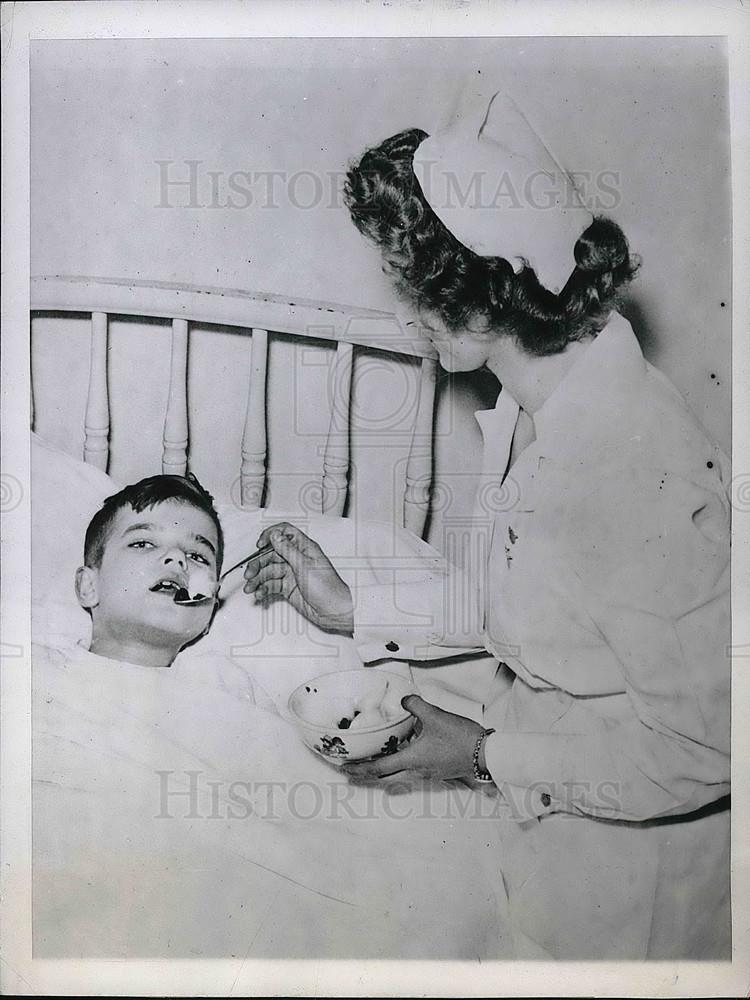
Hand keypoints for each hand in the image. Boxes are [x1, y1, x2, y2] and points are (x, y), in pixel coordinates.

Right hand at [243, 522, 353, 633]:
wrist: (333, 610)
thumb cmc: (327, 587)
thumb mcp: (304, 565)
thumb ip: (287, 549)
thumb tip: (274, 534)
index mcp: (304, 548)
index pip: (284, 533)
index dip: (270, 536)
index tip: (259, 545)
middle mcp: (297, 559)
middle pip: (271, 554)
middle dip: (258, 563)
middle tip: (249, 574)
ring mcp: (292, 573)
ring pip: (269, 571)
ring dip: (258, 579)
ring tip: (250, 588)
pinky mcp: (289, 588)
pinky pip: (272, 585)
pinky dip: (264, 589)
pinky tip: (260, 594)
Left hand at [343, 695, 485, 784]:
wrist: (486, 753)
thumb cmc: (461, 738)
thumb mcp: (435, 715)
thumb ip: (415, 705)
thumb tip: (405, 700)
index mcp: (412, 759)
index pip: (378, 768)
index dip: (358, 769)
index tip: (344, 769)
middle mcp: (417, 771)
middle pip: (384, 780)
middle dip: (364, 778)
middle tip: (350, 774)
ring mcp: (427, 774)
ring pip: (397, 778)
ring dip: (381, 775)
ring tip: (370, 768)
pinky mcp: (436, 772)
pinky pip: (410, 775)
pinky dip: (398, 771)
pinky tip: (400, 761)